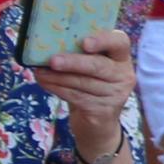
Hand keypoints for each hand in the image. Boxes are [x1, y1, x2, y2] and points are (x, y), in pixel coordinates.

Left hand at [28, 28, 136, 148]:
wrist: (97, 122)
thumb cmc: (90, 86)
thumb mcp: (90, 67)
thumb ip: (79, 55)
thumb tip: (48, 47)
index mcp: (121, 57)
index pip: (120, 42)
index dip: (103, 40)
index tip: (85, 43)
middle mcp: (124, 75)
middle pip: (98, 65)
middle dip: (73, 62)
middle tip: (52, 61)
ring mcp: (116, 94)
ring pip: (83, 82)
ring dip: (58, 77)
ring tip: (40, 72)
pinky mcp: (103, 111)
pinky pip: (77, 97)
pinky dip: (57, 89)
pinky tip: (45, 83)